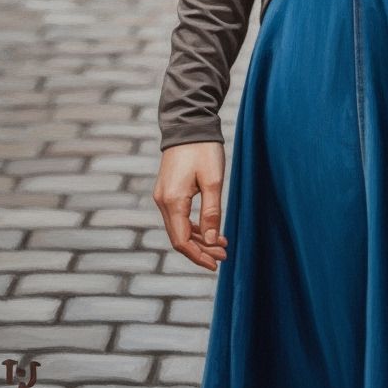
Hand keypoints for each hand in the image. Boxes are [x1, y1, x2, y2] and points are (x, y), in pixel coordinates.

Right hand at [153, 142, 227, 271]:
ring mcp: (163, 196)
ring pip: (179, 228)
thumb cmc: (203, 149)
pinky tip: (209, 229)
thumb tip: (213, 240)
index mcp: (172, 201)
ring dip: (199, 239)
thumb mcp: (213, 180)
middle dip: (201, 249)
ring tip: (221, 244)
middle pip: (179, 237)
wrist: (189, 124)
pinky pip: (178, 216)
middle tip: (224, 255)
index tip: (216, 263)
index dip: (198, 256)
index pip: (182, 241)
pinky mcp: (167, 190)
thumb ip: (212, 212)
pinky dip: (193, 226)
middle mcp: (162, 201)